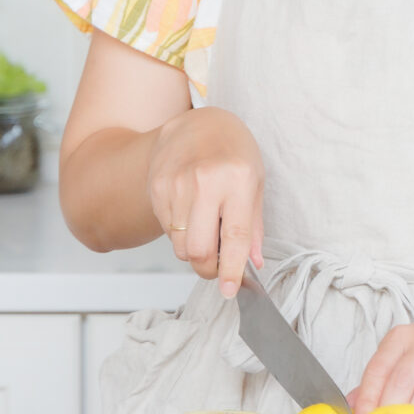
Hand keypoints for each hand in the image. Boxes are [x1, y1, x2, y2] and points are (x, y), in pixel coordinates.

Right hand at [144, 106, 264, 294]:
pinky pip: (168, 230)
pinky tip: (190, 213)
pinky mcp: (157, 187)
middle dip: (208, 269)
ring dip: (193, 250)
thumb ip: (254, 226)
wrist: (198, 123)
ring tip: (205, 230)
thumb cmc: (234, 153)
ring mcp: (177, 184)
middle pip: (199, 250)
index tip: (230, 290)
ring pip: (180, 245)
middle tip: (216, 267)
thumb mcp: (255, 182)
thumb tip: (254, 263)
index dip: (232, 269)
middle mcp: (205, 182)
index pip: (235, 237)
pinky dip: (180, 233)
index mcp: (238, 180)